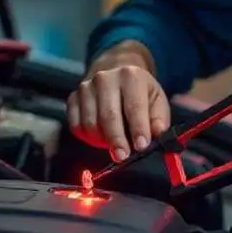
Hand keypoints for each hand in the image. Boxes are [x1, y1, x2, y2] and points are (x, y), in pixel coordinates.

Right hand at [66, 41, 169, 160]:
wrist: (116, 78)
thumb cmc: (139, 95)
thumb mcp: (156, 101)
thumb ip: (158, 119)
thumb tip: (157, 133)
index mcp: (131, 76)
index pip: (134, 106)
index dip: (138, 128)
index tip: (141, 146)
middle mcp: (106, 78)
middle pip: (109, 116)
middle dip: (117, 139)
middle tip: (123, 156)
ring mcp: (86, 87)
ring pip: (91, 123)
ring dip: (102, 140)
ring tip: (115, 144)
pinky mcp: (73, 98)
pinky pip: (76, 125)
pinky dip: (87, 137)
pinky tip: (99, 137)